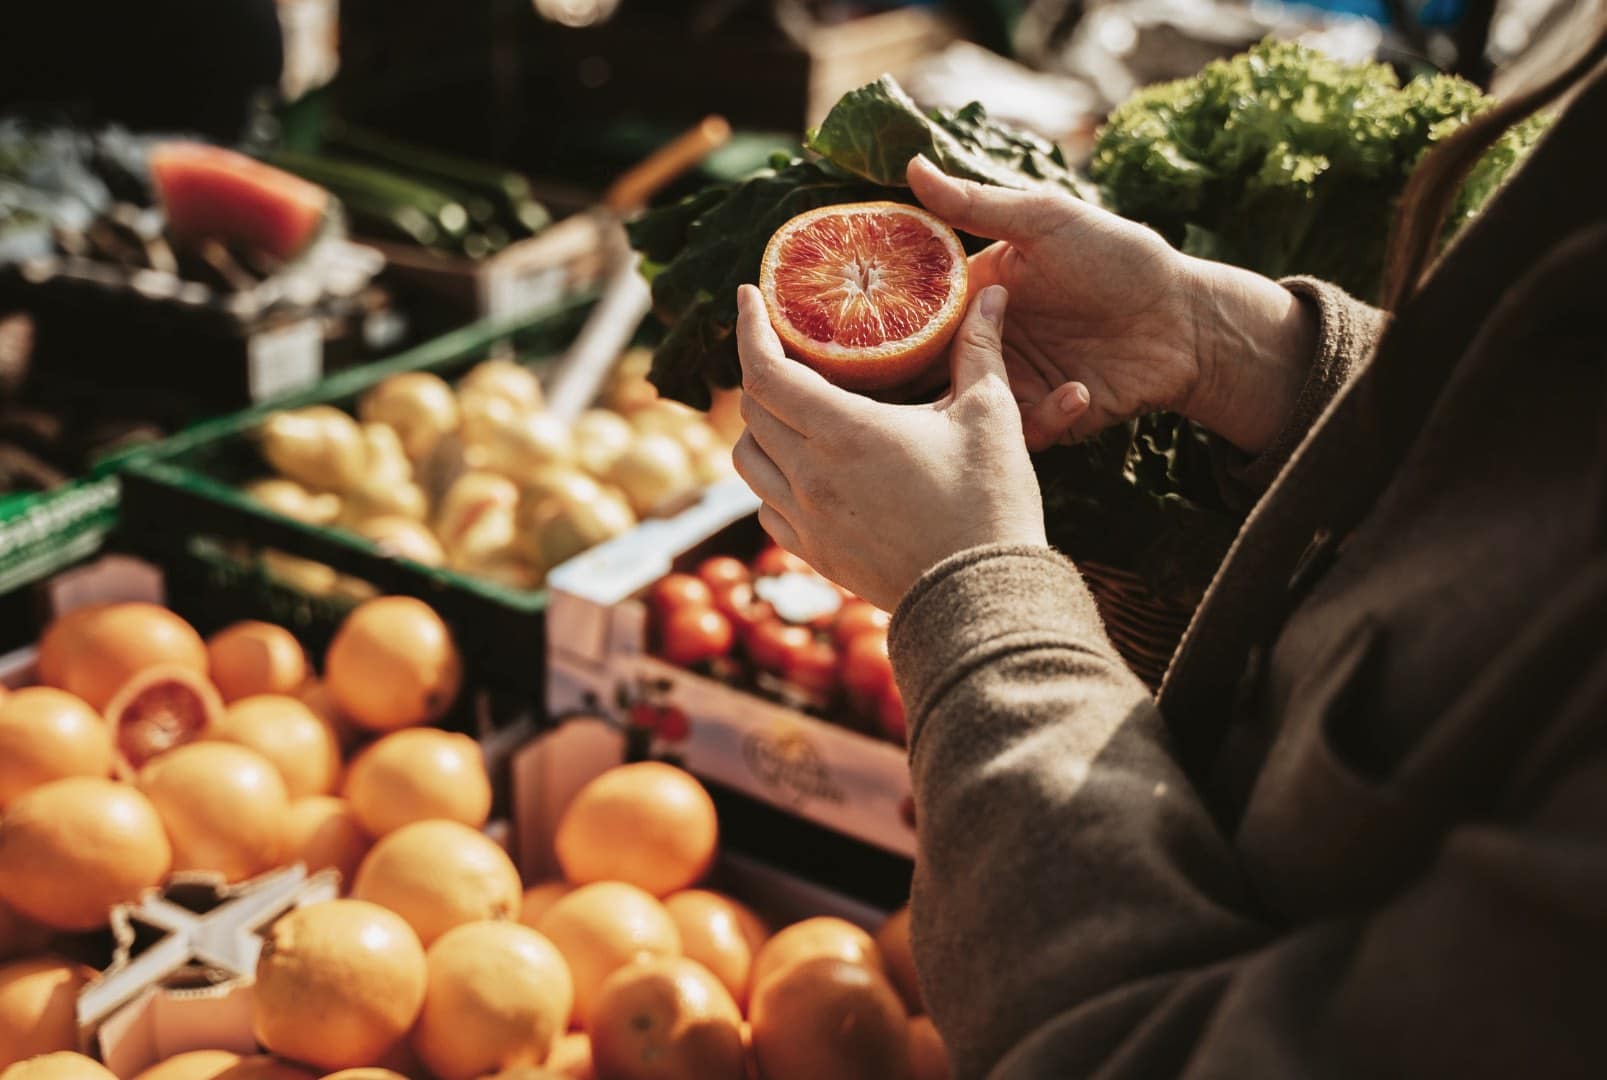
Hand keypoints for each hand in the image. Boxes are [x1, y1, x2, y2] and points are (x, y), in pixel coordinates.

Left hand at [731, 283, 1046, 611]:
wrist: (982, 599)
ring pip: (748, 460)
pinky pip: (767, 507)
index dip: (748, 328)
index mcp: (844, 432)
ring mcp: (806, 520)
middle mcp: (810, 476)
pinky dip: (772, 479)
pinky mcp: (814, 555)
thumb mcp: (990, 417)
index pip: (765, 370)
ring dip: (759, 427)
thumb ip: (980, 349)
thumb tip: (993, 292)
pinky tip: (803, 469)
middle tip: (786, 349)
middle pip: (752, 409)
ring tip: (790, 409)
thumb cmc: (989, 504)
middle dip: (760, 370)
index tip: (747, 298)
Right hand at [907, 157, 1314, 454]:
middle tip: (920, 386)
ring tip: (1003, 391)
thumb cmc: (1122, 258)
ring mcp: (1014, 382)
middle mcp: (987, 340)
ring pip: (966, 409)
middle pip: (928, 370)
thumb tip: (912, 166)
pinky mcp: (1045, 419)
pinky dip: (1046, 418)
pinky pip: (1022, 433)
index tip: (865, 333)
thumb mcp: (1048, 221)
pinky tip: (1079, 390)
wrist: (1188, 321)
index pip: (913, 312)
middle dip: (916, 384)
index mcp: (977, 292)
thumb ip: (977, 204)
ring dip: (980, 404)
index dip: (885, 323)